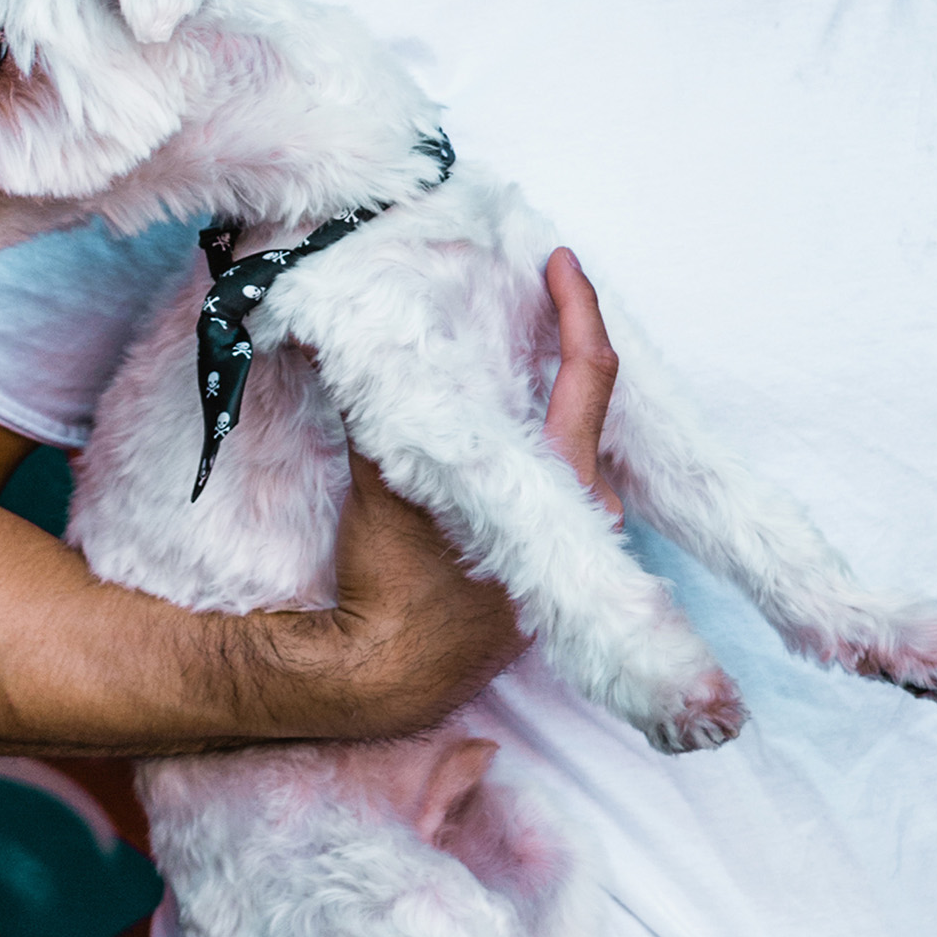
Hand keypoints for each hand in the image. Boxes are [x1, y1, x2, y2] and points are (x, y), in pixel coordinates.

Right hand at [287, 248, 621, 738]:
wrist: (388, 676)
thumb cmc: (392, 580)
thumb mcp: (385, 479)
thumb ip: (380, 403)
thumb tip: (345, 327)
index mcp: (565, 484)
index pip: (591, 375)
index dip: (580, 308)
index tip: (559, 260)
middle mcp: (590, 515)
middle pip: (591, 403)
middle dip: (562, 341)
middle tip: (529, 290)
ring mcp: (578, 545)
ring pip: (576, 442)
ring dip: (547, 392)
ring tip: (511, 343)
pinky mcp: (553, 565)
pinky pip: (562, 479)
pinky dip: (538, 436)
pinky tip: (504, 418)